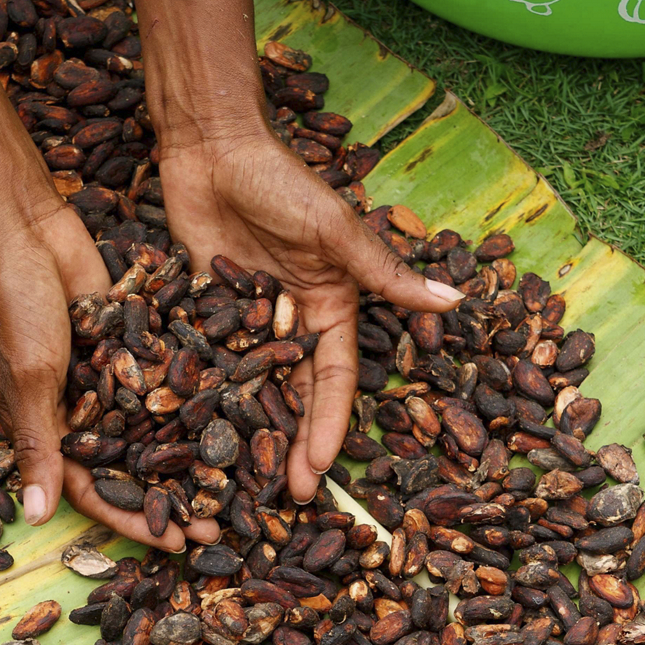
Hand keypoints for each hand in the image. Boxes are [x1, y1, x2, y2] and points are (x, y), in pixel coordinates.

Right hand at [0, 205, 219, 551]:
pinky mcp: (135, 344)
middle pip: (134, 467)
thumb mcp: (29, 379)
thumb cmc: (14, 304)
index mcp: (47, 428)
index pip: (95, 492)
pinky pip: (171, 379)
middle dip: (175, 497)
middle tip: (223, 524)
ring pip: (158, 428)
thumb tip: (37, 517)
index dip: (135, 521)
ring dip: (195, 454)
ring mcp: (111, 377)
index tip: (179, 545)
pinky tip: (241, 415)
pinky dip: (199, 397)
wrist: (28, 228)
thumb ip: (38, 444)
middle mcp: (82, 411)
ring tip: (241, 479)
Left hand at [158, 132, 464, 503]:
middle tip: (284, 500)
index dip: (331, 425)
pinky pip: (204, 361)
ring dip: (250, 432)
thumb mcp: (336, 230)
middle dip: (292, 446)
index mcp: (331, 306)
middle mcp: (292, 320)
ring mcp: (245, 318)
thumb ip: (386, 274)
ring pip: (251, 388)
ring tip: (239, 485)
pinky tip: (189, 437)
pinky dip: (201, 397)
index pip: (336, 381)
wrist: (212, 144)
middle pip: (295, 397)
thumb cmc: (281, 180)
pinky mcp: (202, 310)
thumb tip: (456, 302)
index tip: (322, 468)